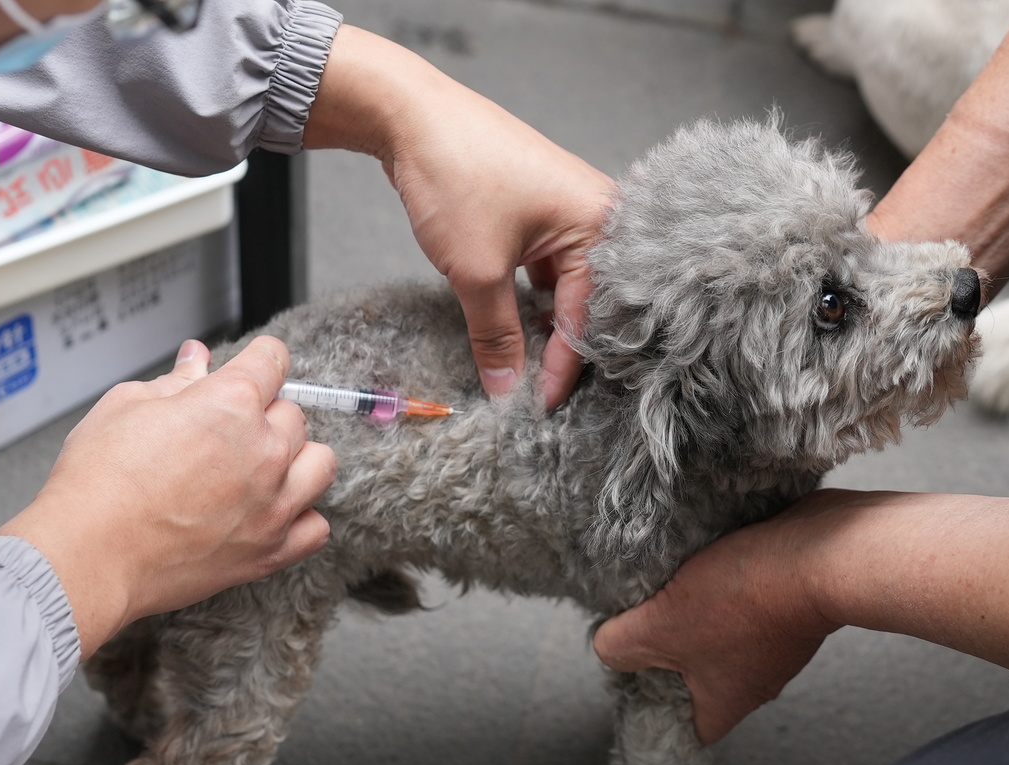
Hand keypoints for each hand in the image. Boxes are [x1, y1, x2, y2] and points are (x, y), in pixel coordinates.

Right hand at [0, 337, 336, 655]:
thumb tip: (196, 360)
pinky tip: (273, 512)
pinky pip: (317, 527)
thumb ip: (176, 381)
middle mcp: (265, 451)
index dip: (260, 360)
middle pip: (294, 415)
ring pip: (320, 464)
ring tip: (261, 467)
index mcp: (233, 404)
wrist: (89, 554)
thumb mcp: (127, 406)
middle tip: (229, 430)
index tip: (255, 366)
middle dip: (266, 415)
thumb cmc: (99, 482)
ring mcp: (274, 504)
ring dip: (298, 459)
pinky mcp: (270, 550)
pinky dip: (302, 518)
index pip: (274, 361)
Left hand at [305, 26, 614, 409]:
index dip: (562, 366)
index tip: (538, 406)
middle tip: (534, 391)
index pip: (589, 315)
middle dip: (560, 346)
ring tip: (523, 363)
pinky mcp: (542, 209)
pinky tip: (514, 323)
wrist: (408, 114)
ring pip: (565, 285)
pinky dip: (531, 296)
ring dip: (542, 322)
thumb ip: (496, 336)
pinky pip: (548, 266)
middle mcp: (598, 213)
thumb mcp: (476, 270)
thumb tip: (507, 390)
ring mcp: (569, 209)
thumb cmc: (454, 175)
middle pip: (587, 301)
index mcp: (600, 222)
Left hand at [593, 491, 861, 743]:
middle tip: (647, 618)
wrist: (819, 552)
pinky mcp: (787, 601)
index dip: (658, 708)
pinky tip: (709, 559)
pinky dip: (726, 582)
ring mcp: (777, 640)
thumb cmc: (744, 600)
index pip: (687, 728)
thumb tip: (608, 645)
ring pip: (722, 634)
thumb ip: (620, 645)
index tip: (636, 676)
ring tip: (675, 581)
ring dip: (698, 608)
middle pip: (700, 677)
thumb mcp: (659, 625)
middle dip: (671, 648)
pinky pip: (745, 600)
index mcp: (727, 701)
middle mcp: (757, 679)